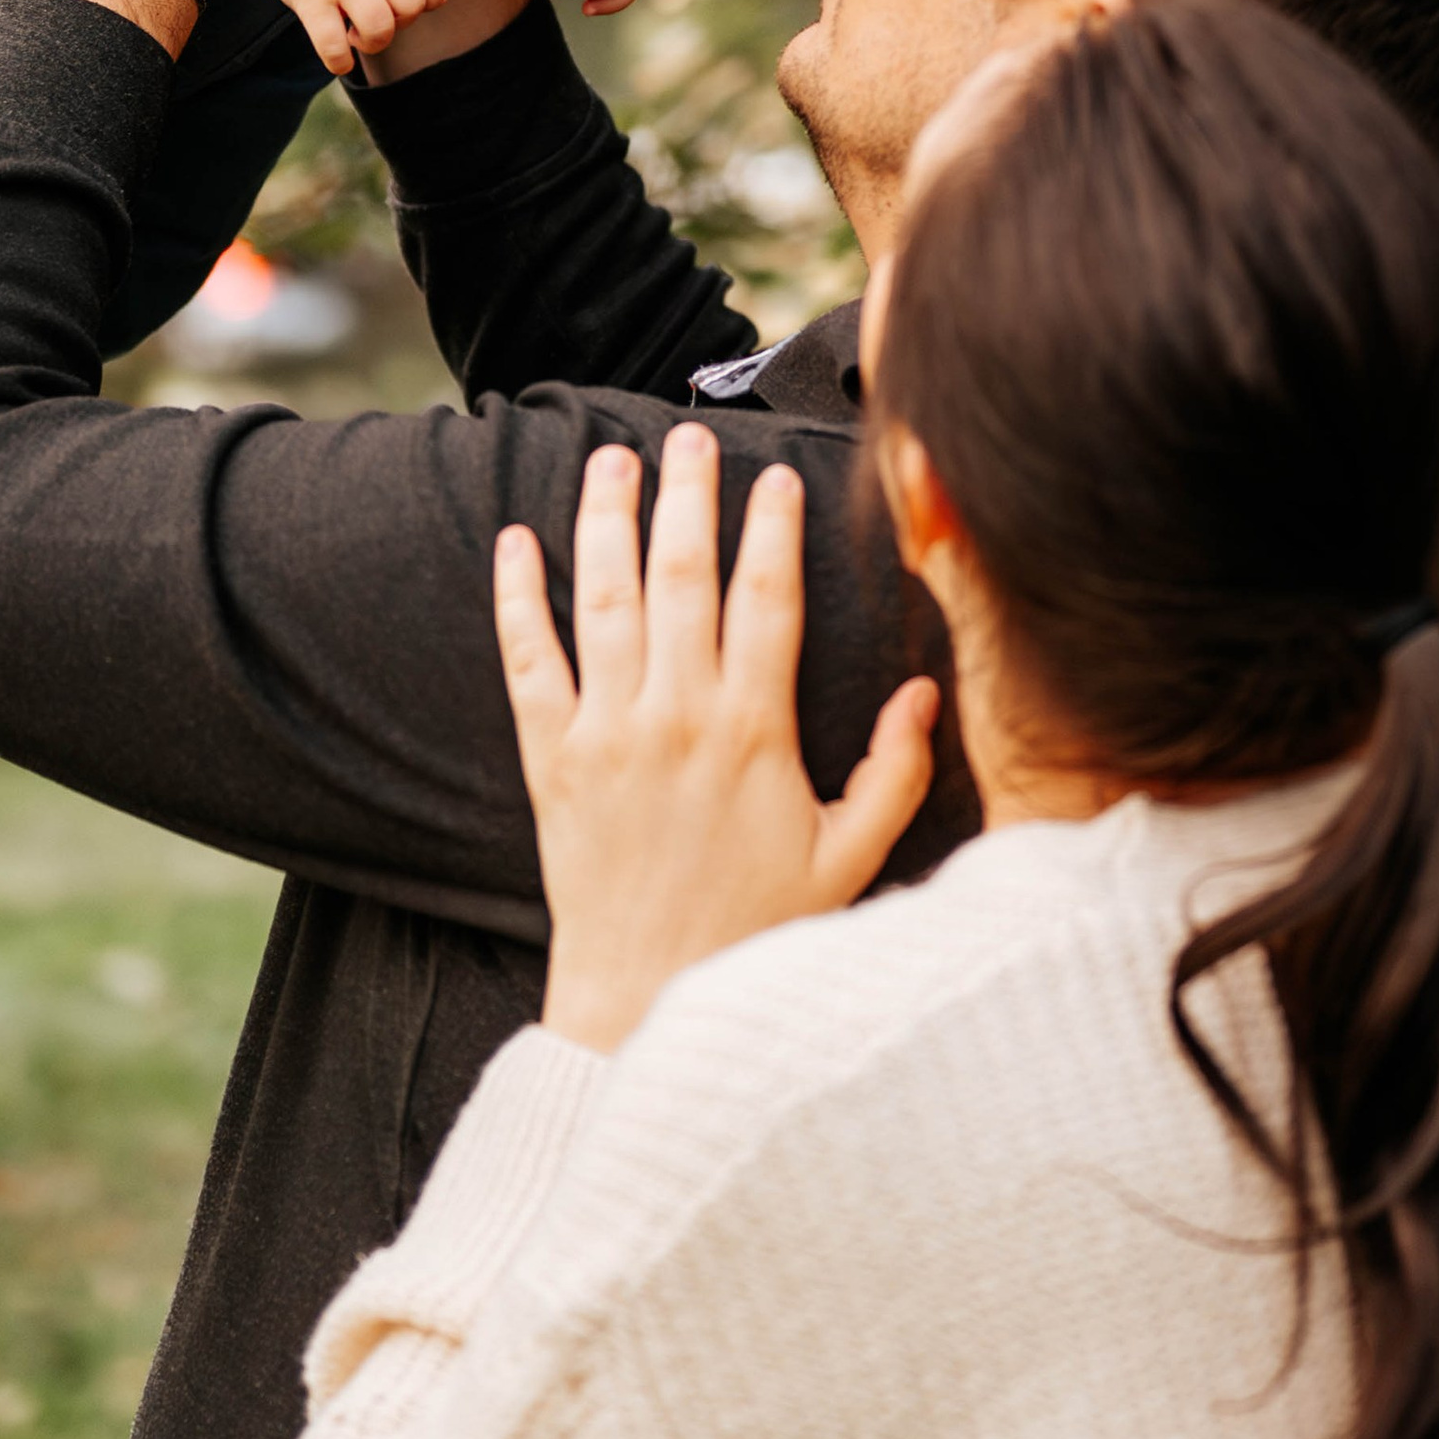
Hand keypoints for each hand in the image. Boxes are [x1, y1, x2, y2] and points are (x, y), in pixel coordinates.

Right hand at [349, 0, 537, 86]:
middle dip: (401, 24)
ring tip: (356, 34)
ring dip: (373, 43)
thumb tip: (441, 1)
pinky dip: (340, 62)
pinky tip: (339, 59)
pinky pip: (332, 45)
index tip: (413, 0)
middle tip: (378, 17)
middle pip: (411, 7)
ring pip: (380, 29)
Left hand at [494, 424, 938, 1053]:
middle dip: (688, 496)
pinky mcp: (553, 762)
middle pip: (683, 575)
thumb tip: (923, 691)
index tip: (778, 474)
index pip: (768, 599)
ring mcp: (608, 734)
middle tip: (690, 435)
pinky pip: (529, 663)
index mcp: (755, 731)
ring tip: (610, 457)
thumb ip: (894, 773)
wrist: (643, 1002)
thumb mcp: (849, 861)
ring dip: (606, 519)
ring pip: (604, 599)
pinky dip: (519, 598)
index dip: (774, 528)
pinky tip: (515, 542)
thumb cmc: (753, 936)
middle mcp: (678, 717)